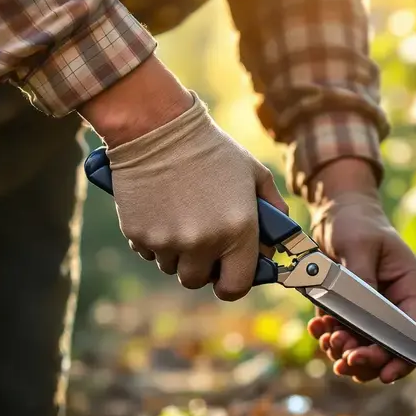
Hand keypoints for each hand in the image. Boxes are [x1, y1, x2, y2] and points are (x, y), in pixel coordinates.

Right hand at [80, 58, 287, 299]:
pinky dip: (154, 240)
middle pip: (198, 280)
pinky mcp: (139, 234)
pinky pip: (149, 253)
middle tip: (201, 239)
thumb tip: (275, 245)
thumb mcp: (255, 174)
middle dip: (201, 265)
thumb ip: (274, 211)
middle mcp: (203, 242)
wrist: (158, 128)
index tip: (227, 274)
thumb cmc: (212, 150)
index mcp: (238, 230)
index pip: (236, 287)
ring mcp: (168, 241)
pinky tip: (160, 211)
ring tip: (180, 218)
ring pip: (172, 267)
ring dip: (177, 253)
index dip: (231, 283)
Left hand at [305, 162, 415, 383]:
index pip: (413, 333)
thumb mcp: (358, 247)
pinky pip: (344, 337)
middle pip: (389, 348)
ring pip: (365, 348)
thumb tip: (361, 316)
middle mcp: (397, 304)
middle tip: (342, 358)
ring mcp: (374, 311)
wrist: (336, 213)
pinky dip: (330, 338)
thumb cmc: (355, 223)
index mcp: (412, 287)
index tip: (383, 374)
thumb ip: (361, 282)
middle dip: (366, 358)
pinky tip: (318, 329)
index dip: (401, 359)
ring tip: (328, 339)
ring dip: (345, 352)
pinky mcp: (352, 313)